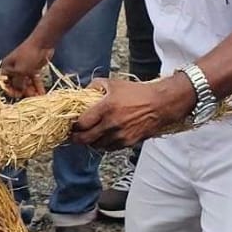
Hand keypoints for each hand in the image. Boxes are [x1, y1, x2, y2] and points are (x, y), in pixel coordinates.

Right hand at [1, 37, 53, 98]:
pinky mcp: (33, 69)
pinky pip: (34, 81)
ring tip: (38, 98)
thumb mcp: (21, 71)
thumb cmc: (28, 55)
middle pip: (16, 84)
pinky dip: (38, 87)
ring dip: (31, 91)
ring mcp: (24, 69)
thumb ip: (18, 83)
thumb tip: (18, 91)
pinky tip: (42, 93)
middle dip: (23, 92)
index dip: (10, 90)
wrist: (42, 43)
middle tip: (30, 98)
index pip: (5, 82)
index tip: (17, 96)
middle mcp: (14, 69)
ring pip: (26, 84)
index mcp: (7, 67)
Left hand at [70, 74, 194, 148]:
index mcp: (106, 108)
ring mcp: (120, 135)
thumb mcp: (114, 83)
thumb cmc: (137, 93)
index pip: (81, 124)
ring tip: (89, 136)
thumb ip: (95, 86)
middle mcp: (111, 124)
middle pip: (85, 139)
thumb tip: (82, 92)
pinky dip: (103, 144)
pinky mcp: (128, 143)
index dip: (73, 126)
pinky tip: (103, 137)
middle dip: (76, 138)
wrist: (160, 104)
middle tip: (74, 135)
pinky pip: (109, 148)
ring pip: (97, 146)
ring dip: (90, 142)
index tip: (71, 124)